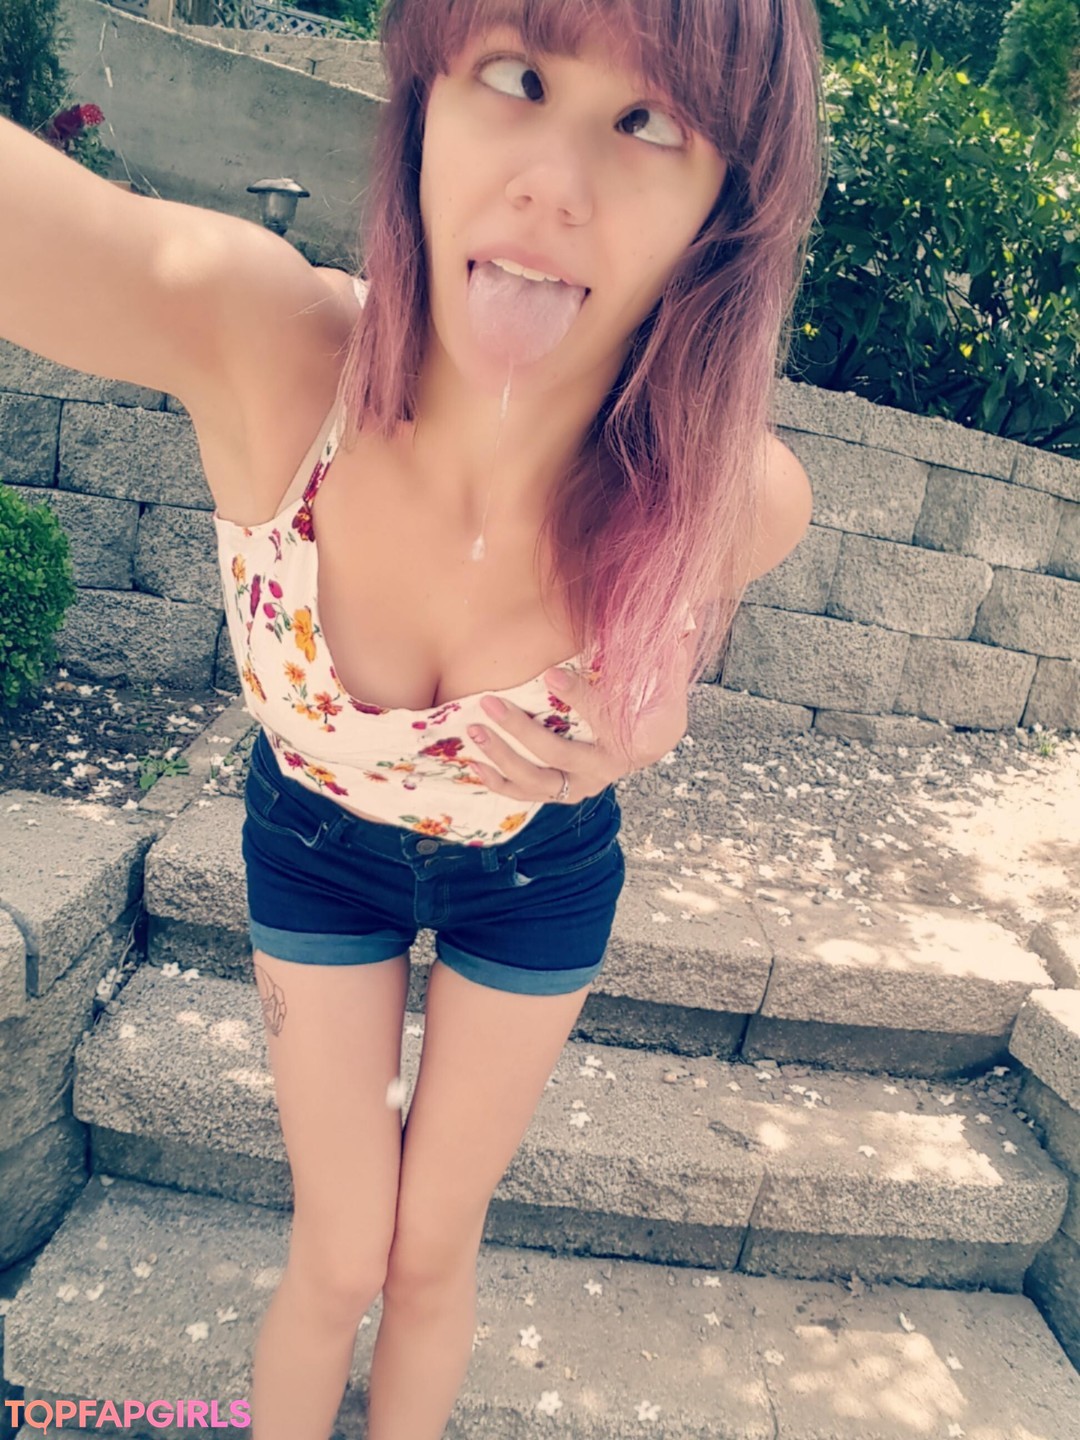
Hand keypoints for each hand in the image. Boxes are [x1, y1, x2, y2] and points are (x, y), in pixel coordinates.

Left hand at [464, 638, 692, 805]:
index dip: (578, 698)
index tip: (550, 674)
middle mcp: (608, 769)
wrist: (649, 740)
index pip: (604, 719)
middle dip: (521, 729)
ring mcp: (583, 785)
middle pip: (559, 754)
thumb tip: (681, 612)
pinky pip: (526, 793)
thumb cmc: (654, 700)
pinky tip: (473, 764)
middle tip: (490, 702)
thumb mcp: (668, 676)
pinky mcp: (563, 792)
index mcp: (637, 741)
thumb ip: (669, 649)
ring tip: (476, 729)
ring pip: (538, 780)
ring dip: (503, 757)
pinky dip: (499, 782)